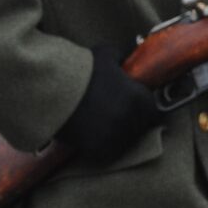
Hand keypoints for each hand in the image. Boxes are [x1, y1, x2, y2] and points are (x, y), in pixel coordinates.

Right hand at [56, 45, 160, 162]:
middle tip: (116, 118)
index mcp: (140, 99)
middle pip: (140, 128)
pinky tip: (93, 137)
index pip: (153, 112)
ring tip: (103, 127)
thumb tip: (125, 58)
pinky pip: (108, 153)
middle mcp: (133, 120)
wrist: (53, 90)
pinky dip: (103, 147)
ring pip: (125, 142)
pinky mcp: (101, 151)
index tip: (136, 110)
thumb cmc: (81, 71)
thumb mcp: (105, 55)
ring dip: (118, 136)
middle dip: (132, 123)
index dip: (145, 112)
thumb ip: (121, 58)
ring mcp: (118, 137)